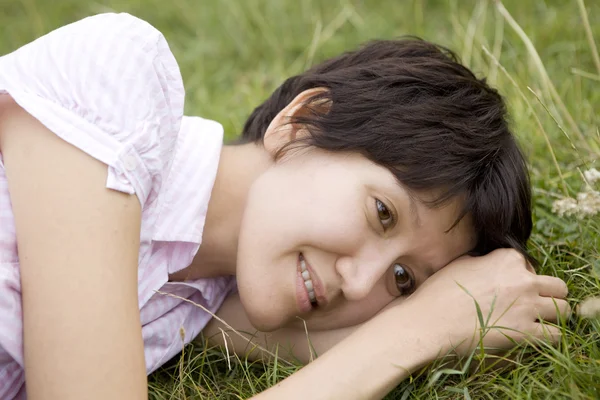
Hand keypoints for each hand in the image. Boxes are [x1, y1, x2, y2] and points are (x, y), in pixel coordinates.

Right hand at [403, 248, 569, 356]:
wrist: (430, 320)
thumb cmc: (439, 292)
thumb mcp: (461, 263)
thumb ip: (484, 260)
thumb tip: (488, 261)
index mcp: (506, 259)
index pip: (530, 266)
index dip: (521, 278)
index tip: (509, 289)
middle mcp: (522, 279)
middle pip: (558, 286)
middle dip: (548, 295)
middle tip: (532, 304)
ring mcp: (526, 306)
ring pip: (564, 309)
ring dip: (553, 316)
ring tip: (537, 321)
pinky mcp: (524, 332)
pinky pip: (555, 335)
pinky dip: (548, 337)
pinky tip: (533, 337)